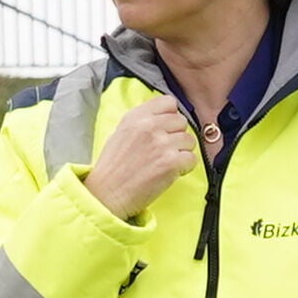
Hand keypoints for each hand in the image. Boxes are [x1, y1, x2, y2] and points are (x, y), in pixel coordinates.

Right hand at [82, 84, 198, 225]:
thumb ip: (142, 121)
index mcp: (136, 116)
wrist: (106, 194)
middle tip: (164, 152)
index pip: (168, 102)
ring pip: (189, 141)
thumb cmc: (113, 168)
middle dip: (176, 137)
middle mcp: (149, 126)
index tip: (165, 129)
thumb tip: (164, 117)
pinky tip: (170, 173)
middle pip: (182, 122)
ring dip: (181, 153)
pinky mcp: (170, 162)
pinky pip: (191, 158)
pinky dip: (184, 168)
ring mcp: (161, 143)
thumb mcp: (121, 132)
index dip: (170, 117)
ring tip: (165, 164)